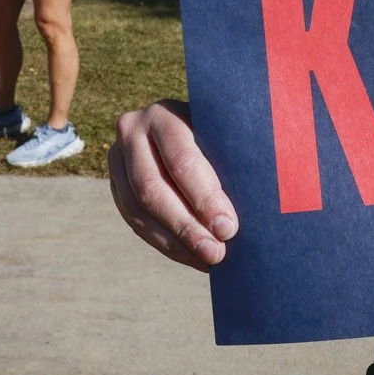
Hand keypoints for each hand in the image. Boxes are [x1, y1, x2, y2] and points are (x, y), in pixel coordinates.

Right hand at [109, 100, 237, 270]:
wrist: (193, 124)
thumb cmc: (222, 130)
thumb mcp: (226, 131)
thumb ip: (234, 155)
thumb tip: (256, 200)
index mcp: (164, 114)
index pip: (182, 161)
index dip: (205, 198)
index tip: (229, 228)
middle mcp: (132, 131)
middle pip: (152, 189)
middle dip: (186, 227)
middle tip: (217, 253)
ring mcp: (117, 158)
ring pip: (137, 210)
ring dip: (174, 242)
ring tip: (207, 260)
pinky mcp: (117, 183)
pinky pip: (134, 221)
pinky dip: (165, 243)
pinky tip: (192, 257)